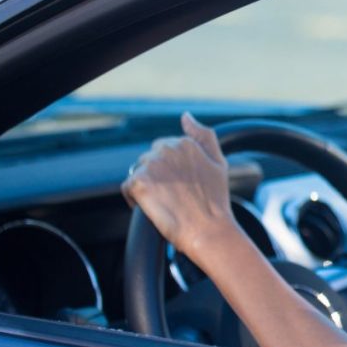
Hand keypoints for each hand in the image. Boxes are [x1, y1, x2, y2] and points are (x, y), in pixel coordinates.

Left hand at [121, 112, 236, 258]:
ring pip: (138, 172)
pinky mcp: (139, 183)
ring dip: (147, 186)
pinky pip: (128, 188)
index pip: (164, 149)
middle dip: (157, 176)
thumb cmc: (215, 200)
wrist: (209, 230)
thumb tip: (185, 116)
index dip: (172, 170)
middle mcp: (167, 149)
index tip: (182, 186)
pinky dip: (135, 199)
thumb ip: (203, 135)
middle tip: (174, 196)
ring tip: (164, 203)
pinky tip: (153, 209)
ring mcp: (152, 165)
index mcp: (185, 142)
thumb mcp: (218, 162)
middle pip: (149, 159)